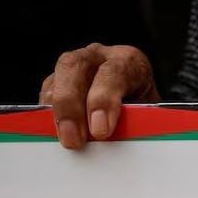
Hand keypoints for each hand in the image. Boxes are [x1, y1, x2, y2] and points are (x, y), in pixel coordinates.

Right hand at [40, 43, 158, 149]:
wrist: (141, 111)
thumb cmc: (146, 115)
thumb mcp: (150, 118)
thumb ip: (137, 124)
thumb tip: (117, 141)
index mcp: (129, 62)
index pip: (114, 71)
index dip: (104, 100)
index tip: (100, 131)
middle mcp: (100, 56)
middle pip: (76, 66)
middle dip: (71, 104)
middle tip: (74, 139)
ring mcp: (76, 65)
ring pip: (57, 77)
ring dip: (57, 111)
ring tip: (64, 140)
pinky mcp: (59, 80)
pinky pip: (48, 92)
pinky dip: (49, 113)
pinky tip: (54, 132)